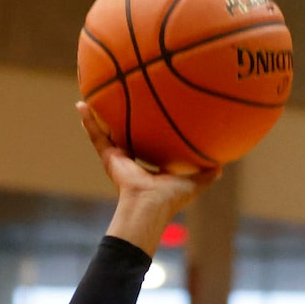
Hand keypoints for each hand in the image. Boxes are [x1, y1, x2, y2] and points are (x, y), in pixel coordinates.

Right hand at [77, 103, 220, 257]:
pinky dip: (88, 121)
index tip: (149, 116)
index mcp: (148, 167)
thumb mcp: (194, 183)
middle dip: (121, 120)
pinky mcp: (109, 158)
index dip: (149, 131)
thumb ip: (207, 174)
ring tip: (92, 97)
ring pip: (107, 133)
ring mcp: (118, 159)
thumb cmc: (170, 198)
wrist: (149, 206)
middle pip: (125, 135)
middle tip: (119, 99)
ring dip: (98, 117)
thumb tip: (223, 165)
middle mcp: (131, 161)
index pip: (148, 145)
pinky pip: (97, 136)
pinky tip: (81, 105)